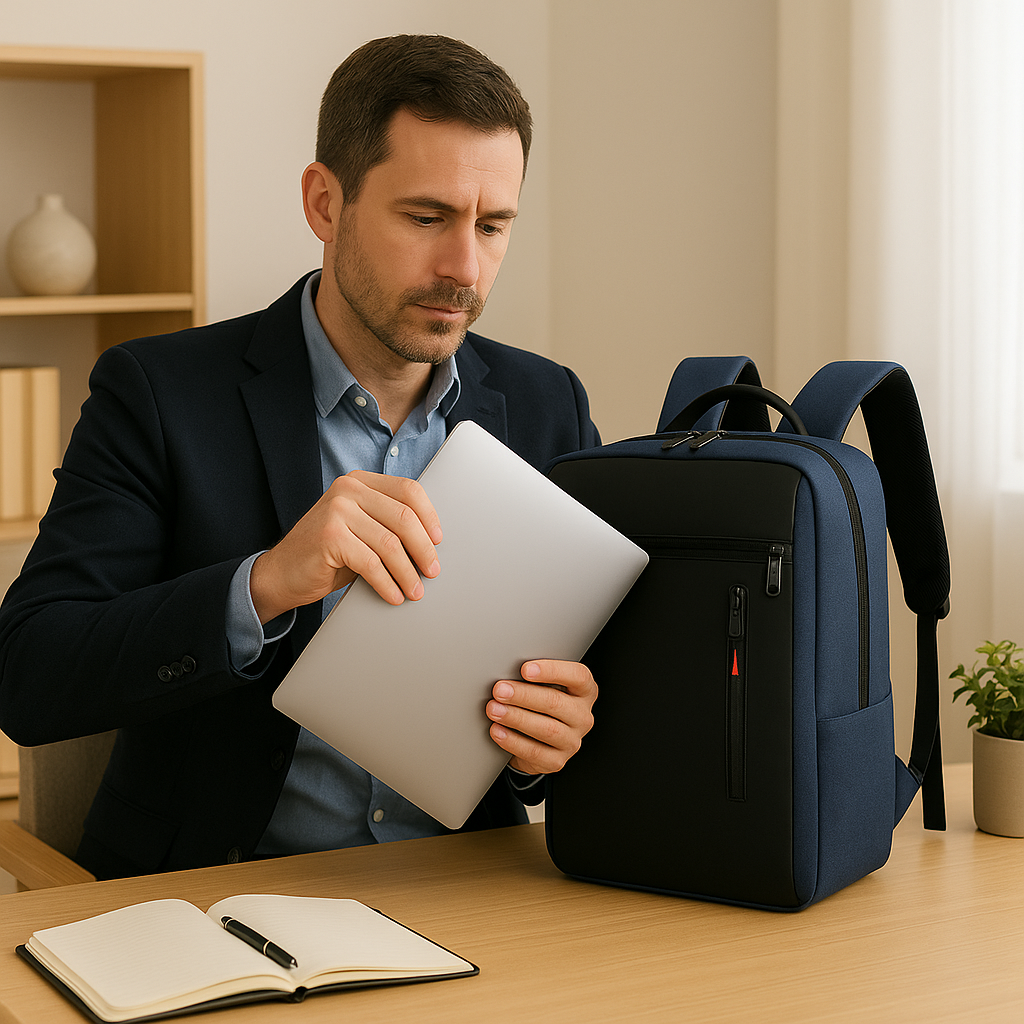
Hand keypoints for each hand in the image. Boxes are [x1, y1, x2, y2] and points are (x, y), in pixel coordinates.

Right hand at [250, 471, 441, 623]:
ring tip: (415, 590)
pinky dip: (387, 583)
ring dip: (408, 572)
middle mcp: (348, 490)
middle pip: (404, 517)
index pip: (408, 490)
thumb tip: (431, 543)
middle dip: (423, 549)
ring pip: (390, 543)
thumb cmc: (327, 554)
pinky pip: (371, 563)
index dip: (429, 517)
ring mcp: (337, 511)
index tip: (437, 541)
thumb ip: (387, 524)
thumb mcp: (361, 530)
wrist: (281, 573)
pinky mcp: (329, 537)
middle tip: (432, 571)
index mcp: (359, 482)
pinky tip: (394, 595)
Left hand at [486, 660, 596, 774]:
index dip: (552, 671)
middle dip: (524, 695)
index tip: (525, 669)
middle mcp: (582, 716)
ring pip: (547, 728)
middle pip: (556, 702)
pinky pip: (534, 751)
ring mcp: (572, 741)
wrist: (535, 739)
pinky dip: (513, 740)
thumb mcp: (542, 686)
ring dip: (516, 717)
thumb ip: (533, 677)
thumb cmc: (538, 703)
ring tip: (494, 709)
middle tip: (499, 690)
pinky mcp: (557, 761)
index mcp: (584, 691)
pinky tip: (497, 730)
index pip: (578, 676)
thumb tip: (507, 668)